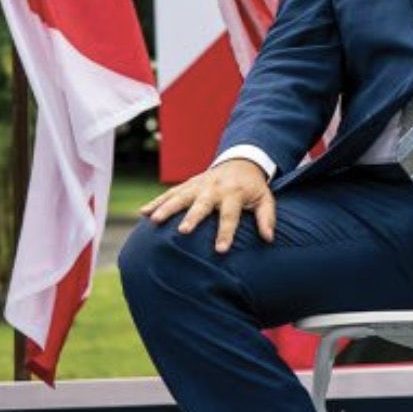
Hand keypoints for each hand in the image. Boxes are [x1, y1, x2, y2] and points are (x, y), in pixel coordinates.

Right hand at [139, 159, 275, 252]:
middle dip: (192, 217)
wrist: (240, 161)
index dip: (225, 232)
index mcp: (234, 193)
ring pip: (180, 197)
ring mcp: (198, 185)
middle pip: (202, 204)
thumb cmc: (253, 187)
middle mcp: (214, 188)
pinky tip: (143, 212)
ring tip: (154, 221)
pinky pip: (170, 193)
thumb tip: (269, 239)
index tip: (221, 250)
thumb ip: (267, 218)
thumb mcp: (265, 199)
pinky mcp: (188, 184)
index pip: (230, 215)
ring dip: (166, 208)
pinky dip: (156, 202)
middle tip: (183, 231)